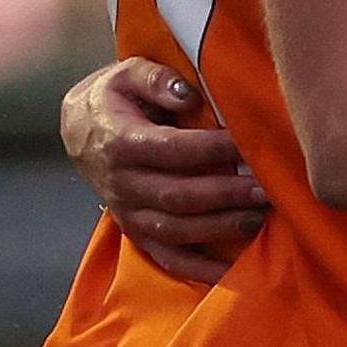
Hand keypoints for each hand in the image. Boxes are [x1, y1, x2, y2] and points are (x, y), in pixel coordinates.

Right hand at [63, 57, 265, 284]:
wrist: (81, 130)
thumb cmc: (116, 98)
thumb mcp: (128, 74)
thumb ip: (157, 79)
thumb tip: (188, 94)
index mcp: (121, 144)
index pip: (174, 150)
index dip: (214, 149)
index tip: (251, 143)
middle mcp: (123, 184)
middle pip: (179, 195)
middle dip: (226, 194)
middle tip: (266, 189)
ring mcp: (129, 213)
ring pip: (176, 229)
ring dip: (219, 227)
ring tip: (258, 218)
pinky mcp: (136, 231)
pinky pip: (167, 258)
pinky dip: (198, 270)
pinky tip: (232, 273)